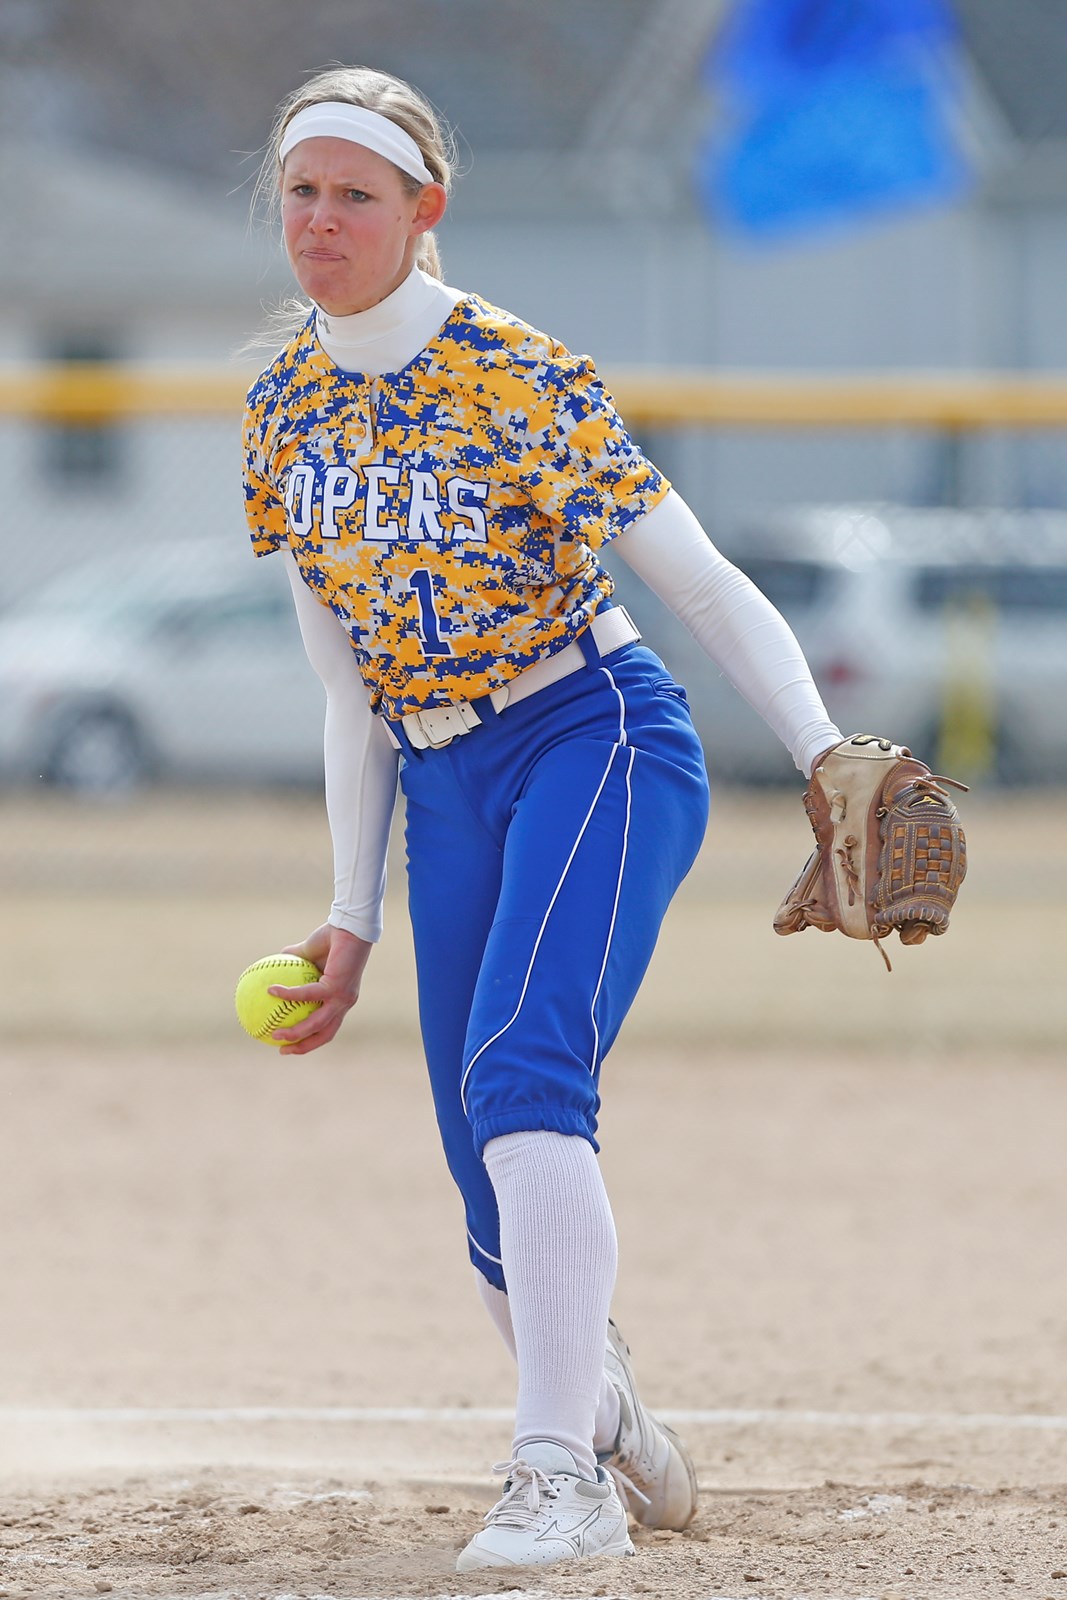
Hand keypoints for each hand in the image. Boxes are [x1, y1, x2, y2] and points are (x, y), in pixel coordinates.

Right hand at [267, 923, 372, 1055]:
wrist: (349, 924)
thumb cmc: (333, 936)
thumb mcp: (309, 951)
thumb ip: (294, 960)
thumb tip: (272, 964)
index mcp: (340, 998)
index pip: (327, 1026)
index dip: (310, 1038)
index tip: (290, 1043)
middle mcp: (344, 1002)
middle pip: (325, 1034)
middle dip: (303, 1046)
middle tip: (281, 1049)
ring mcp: (342, 997)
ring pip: (316, 1023)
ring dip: (295, 1032)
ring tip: (275, 1033)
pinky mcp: (336, 986)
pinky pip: (307, 994)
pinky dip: (288, 994)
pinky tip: (271, 991)